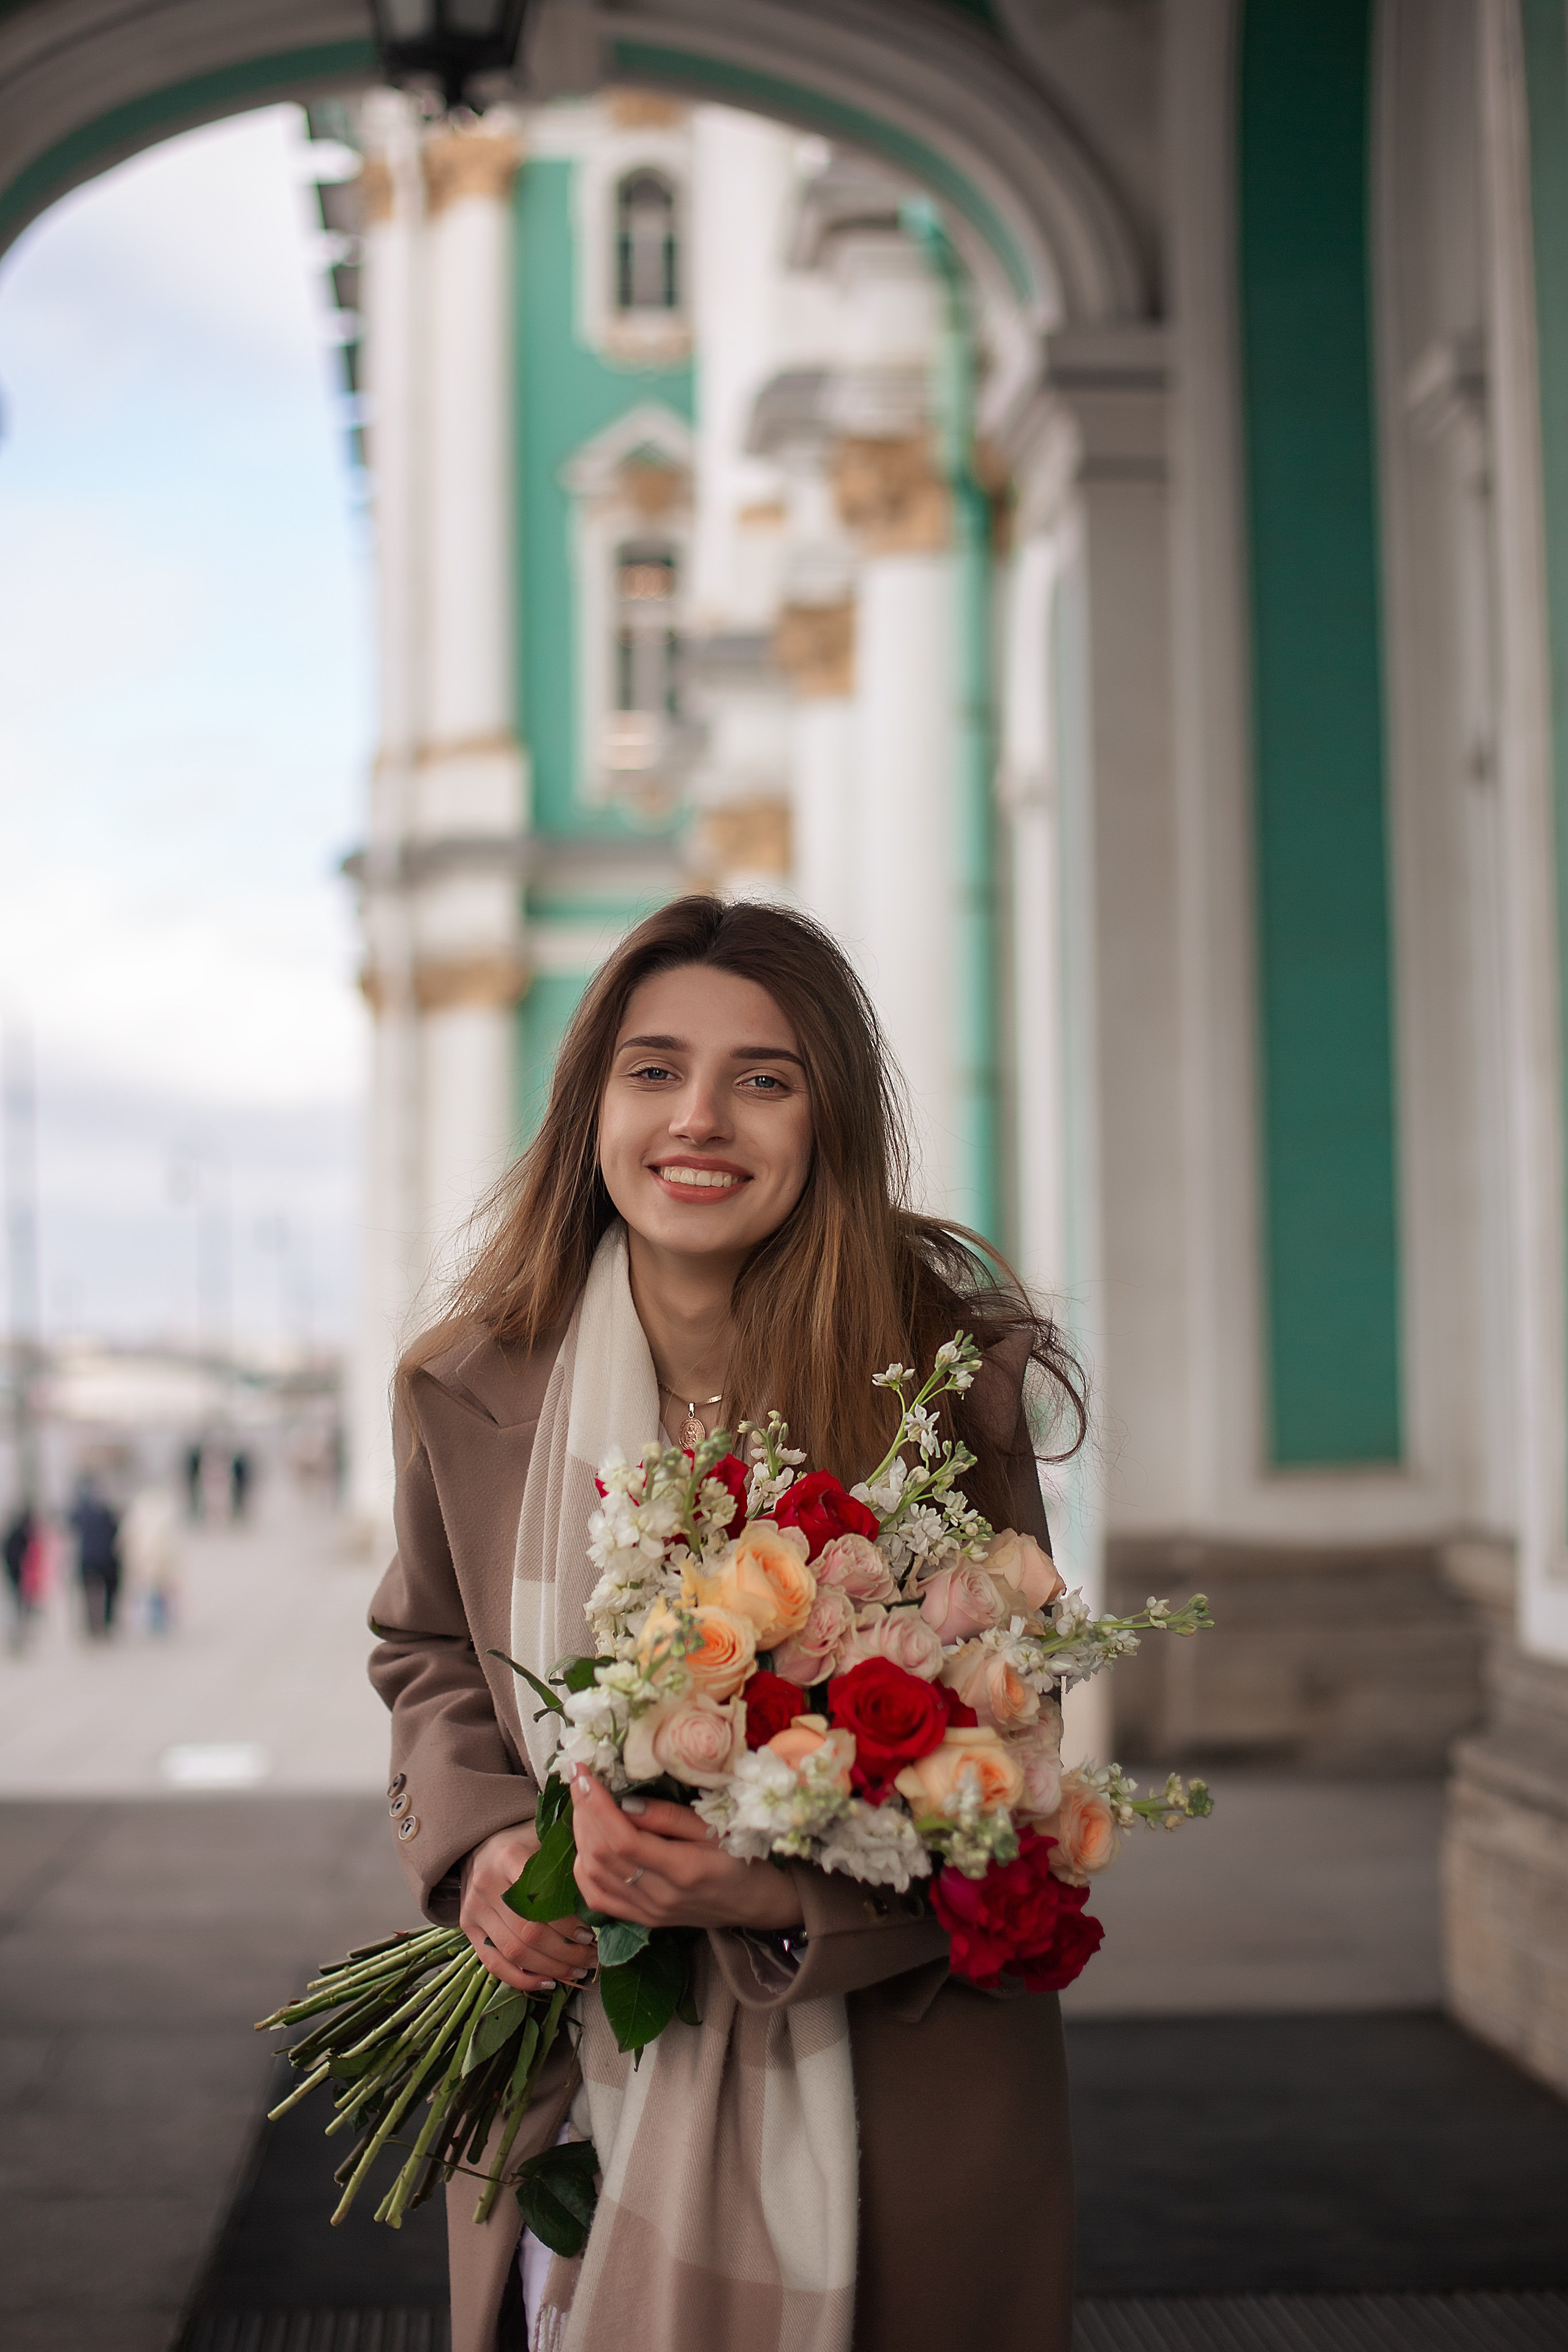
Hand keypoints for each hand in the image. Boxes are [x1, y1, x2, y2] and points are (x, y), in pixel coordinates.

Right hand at [460, 1823, 597, 1994]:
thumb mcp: (544, 1838)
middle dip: (566, 1952)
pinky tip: (548, 1982)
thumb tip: (602, 1894)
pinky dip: (522, 1979)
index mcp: (509, 1856)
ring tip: (577, 1970)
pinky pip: (493, 1963)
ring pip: (514, 1952)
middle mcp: (487, 1883)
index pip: (542, 1900)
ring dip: (550, 1968)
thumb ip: (567, 1862)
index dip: (568, 1924)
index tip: (591, 1934)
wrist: (479, 1842)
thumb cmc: (523, 1840)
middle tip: (592, 1957)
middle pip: (530, 1932)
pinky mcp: (467, 1926)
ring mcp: (474, 1908)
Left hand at [568, 1766, 803, 1933]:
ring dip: (580, 1835)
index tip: (584, 1772)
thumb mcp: (715, 1827)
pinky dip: (583, 1869)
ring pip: (594, 1875)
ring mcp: (648, 1913)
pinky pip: (598, 1898)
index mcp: (683, 1870)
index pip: (623, 1840)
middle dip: (583, 1812)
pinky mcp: (643, 1920)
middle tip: (579, 1778)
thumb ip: (669, 1817)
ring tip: (582, 1803)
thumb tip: (623, 1802)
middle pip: (602, 1855)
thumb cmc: (742, 1856)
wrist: (756, 1903)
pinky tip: (586, 1844)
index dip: (596, 1805)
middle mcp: (660, 1897)